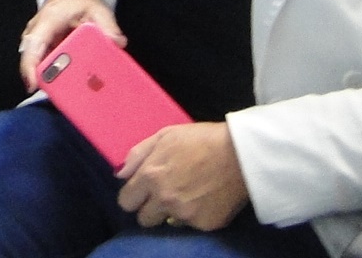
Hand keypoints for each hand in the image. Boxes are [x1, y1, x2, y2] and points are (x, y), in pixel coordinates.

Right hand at [19, 0, 124, 90]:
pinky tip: (66, 87)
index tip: (35, 85)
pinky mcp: (42, 47)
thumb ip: (108, 25)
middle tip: (58, 97)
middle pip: (31, 58)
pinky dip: (51, 74)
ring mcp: (37, 39)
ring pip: (34, 62)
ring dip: (46, 78)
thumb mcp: (98, 9)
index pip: (34, 44)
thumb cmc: (81, 0)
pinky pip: (42, 62)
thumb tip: (117, 42)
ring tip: (64, 96)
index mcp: (48, 20)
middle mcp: (36, 30)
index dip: (31, 66)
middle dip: (40, 78)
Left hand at [117, 123, 248, 230]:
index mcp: (151, 176)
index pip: (125, 201)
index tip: (141, 193)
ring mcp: (185, 215)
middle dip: (149, 209)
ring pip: (167, 223)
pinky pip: (191, 226)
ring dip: (171, 213)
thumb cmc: (202, 140)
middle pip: (143, 219)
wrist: (242, 155)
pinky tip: (204, 199)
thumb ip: (138, 154)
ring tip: (186, 196)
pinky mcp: (205, 225)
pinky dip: (194, 215)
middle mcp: (164, 199)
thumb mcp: (165, 135)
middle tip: (163, 196)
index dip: (132, 197)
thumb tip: (120, 174)